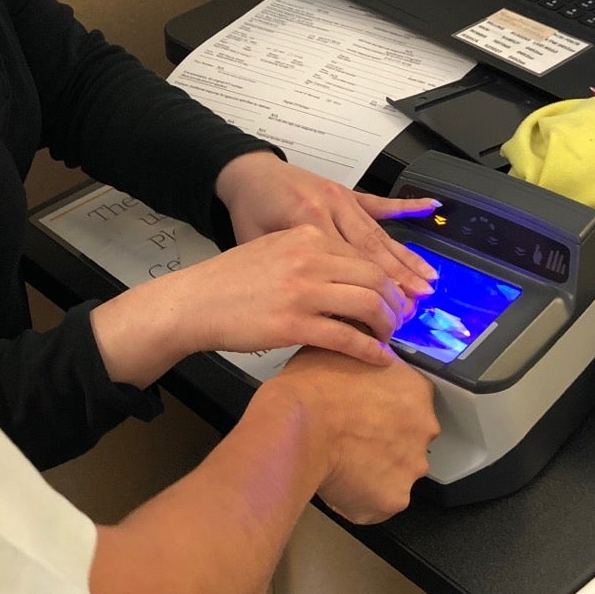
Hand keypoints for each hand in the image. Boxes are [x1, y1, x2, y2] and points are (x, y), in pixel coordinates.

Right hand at [160, 225, 411, 365]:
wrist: (194, 302)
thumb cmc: (230, 281)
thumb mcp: (274, 249)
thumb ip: (311, 255)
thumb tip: (349, 278)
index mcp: (307, 235)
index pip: (364, 254)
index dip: (388, 278)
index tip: (397, 295)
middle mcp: (310, 257)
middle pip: (375, 278)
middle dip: (395, 302)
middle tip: (400, 319)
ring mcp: (304, 291)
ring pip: (368, 305)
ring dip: (387, 325)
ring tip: (389, 338)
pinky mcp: (295, 325)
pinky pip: (348, 338)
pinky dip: (370, 350)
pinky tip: (378, 358)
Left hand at [215, 152, 440, 302]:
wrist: (246, 173)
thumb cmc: (248, 212)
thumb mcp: (257, 245)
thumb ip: (289, 273)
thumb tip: (318, 309)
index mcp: (306, 221)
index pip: (348, 263)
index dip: (370, 290)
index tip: (388, 312)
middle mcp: (329, 206)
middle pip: (371, 249)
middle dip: (398, 278)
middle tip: (418, 302)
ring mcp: (341, 197)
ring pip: (379, 232)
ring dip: (406, 256)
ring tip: (429, 279)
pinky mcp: (346, 191)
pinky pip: (379, 202)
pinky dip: (405, 206)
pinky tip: (430, 207)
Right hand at [263, 345, 439, 524]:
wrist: (296, 424)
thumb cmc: (311, 386)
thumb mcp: (343, 346)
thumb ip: (364, 351)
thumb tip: (361, 337)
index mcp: (416, 390)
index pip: (411, 402)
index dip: (384, 408)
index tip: (365, 412)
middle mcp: (424, 428)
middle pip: (408, 438)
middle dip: (384, 440)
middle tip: (350, 436)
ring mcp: (411, 465)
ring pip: (396, 471)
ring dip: (375, 469)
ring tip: (341, 461)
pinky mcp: (394, 498)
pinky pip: (380, 503)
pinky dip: (363, 499)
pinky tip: (340, 483)